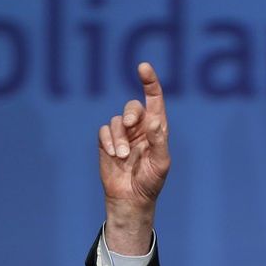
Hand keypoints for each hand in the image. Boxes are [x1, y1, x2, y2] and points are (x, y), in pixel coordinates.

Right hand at [98, 63, 169, 253]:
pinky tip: (114, 155)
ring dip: (119, 137)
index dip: (150, 81)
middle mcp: (139, 127)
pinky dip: (108, 141)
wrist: (131, 198)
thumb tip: (153, 121)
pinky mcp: (107, 142)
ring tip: (123, 156)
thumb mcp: (161, 163)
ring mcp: (123, 134)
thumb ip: (158, 141)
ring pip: (116, 121)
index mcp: (157, 128)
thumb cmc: (151, 181)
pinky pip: (104, 130)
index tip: (143, 67)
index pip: (154, 99)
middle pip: (132, 106)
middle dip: (130, 113)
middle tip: (130, 124)